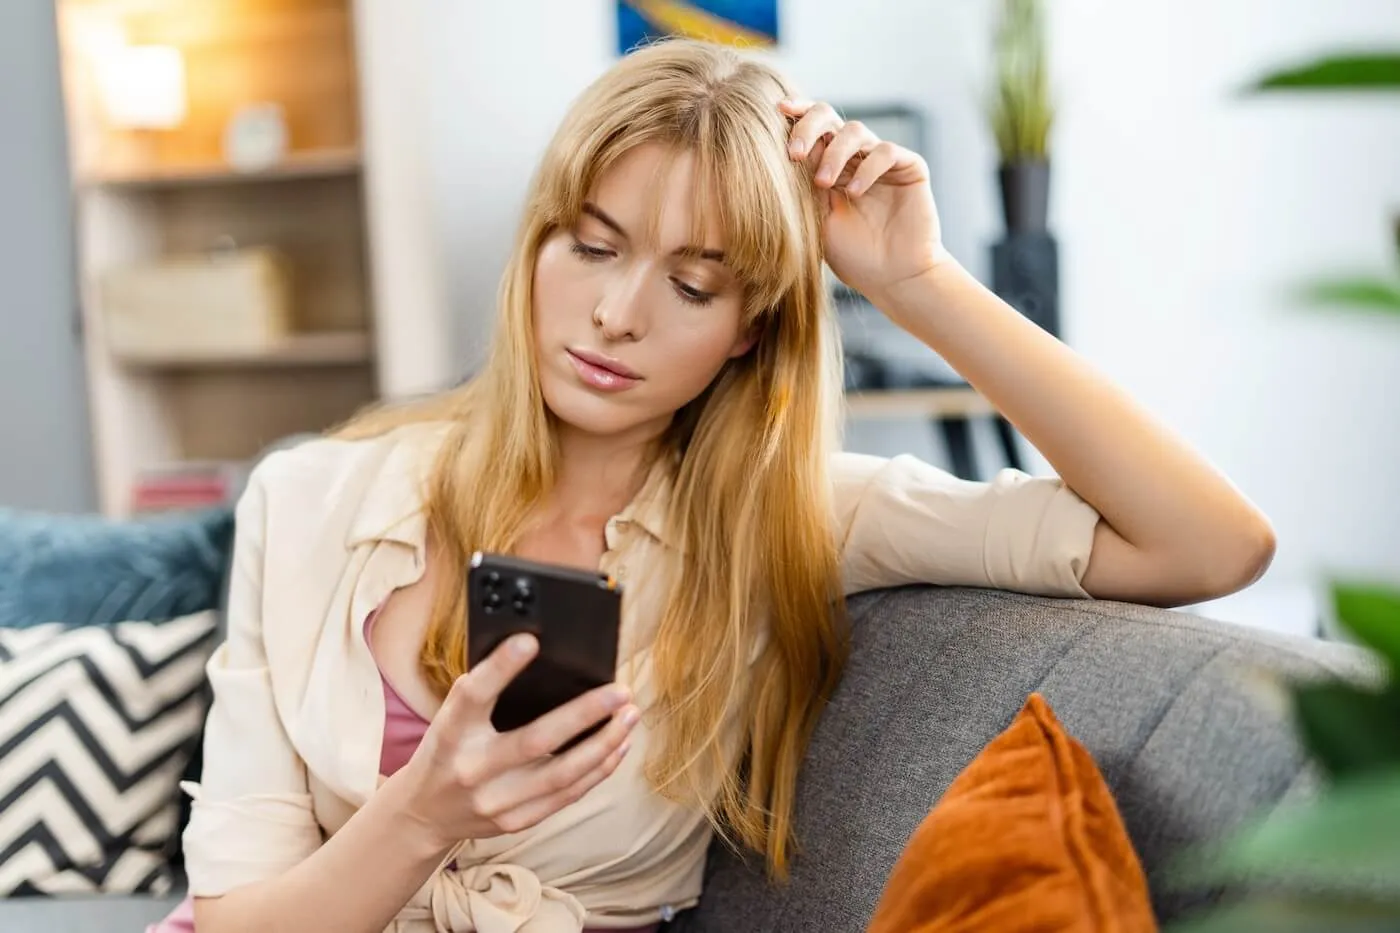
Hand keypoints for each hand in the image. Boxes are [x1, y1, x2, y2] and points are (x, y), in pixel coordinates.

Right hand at [390, 634, 638, 849]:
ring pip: (562, 774)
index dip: (500, 667)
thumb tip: (541, 655)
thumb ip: (485, 692)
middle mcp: (470, 769)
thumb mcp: (450, 717)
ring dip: (604, 743)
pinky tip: (618, 745)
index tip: (531, 640)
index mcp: (449, 732)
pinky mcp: (515, 822)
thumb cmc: (447, 749)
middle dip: (583, 714)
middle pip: (534, 741)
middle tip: (619, 690)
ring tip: (629, 715)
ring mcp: (494, 801)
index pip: (473, 695)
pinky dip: (599, 769)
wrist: (423, 814)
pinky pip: (567, 795)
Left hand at [780, 99, 950, 308]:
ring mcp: (883, 161)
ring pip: (856, 131)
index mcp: (830, 166)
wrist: (894, 279)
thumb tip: (780, 151)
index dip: (797, 115)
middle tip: (795, 153)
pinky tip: (855, 192)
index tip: (777, 112)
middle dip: (809, 126)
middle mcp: (855, 157)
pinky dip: (867, 168)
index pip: (812, 129)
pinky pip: (886, 152)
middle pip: (830, 118)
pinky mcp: (910, 168)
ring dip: (834, 153)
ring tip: (823, 183)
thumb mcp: (817, 220)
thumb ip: (803, 187)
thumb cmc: (854, 257)